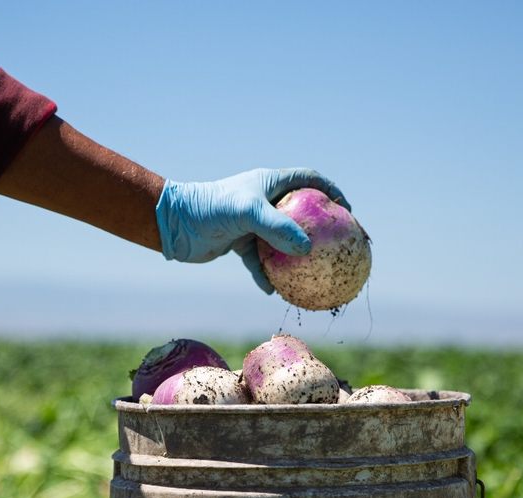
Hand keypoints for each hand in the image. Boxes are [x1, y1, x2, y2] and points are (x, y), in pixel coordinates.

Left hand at [155, 168, 349, 292]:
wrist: (175, 223)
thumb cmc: (210, 208)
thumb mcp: (247, 213)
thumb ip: (277, 229)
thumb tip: (307, 250)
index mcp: (270, 183)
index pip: (311, 180)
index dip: (332, 192)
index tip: (347, 212)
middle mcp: (264, 201)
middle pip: (302, 213)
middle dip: (321, 229)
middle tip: (339, 247)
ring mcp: (252, 223)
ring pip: (282, 242)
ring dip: (295, 258)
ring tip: (314, 275)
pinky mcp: (239, 243)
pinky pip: (260, 262)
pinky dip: (267, 276)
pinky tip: (276, 292)